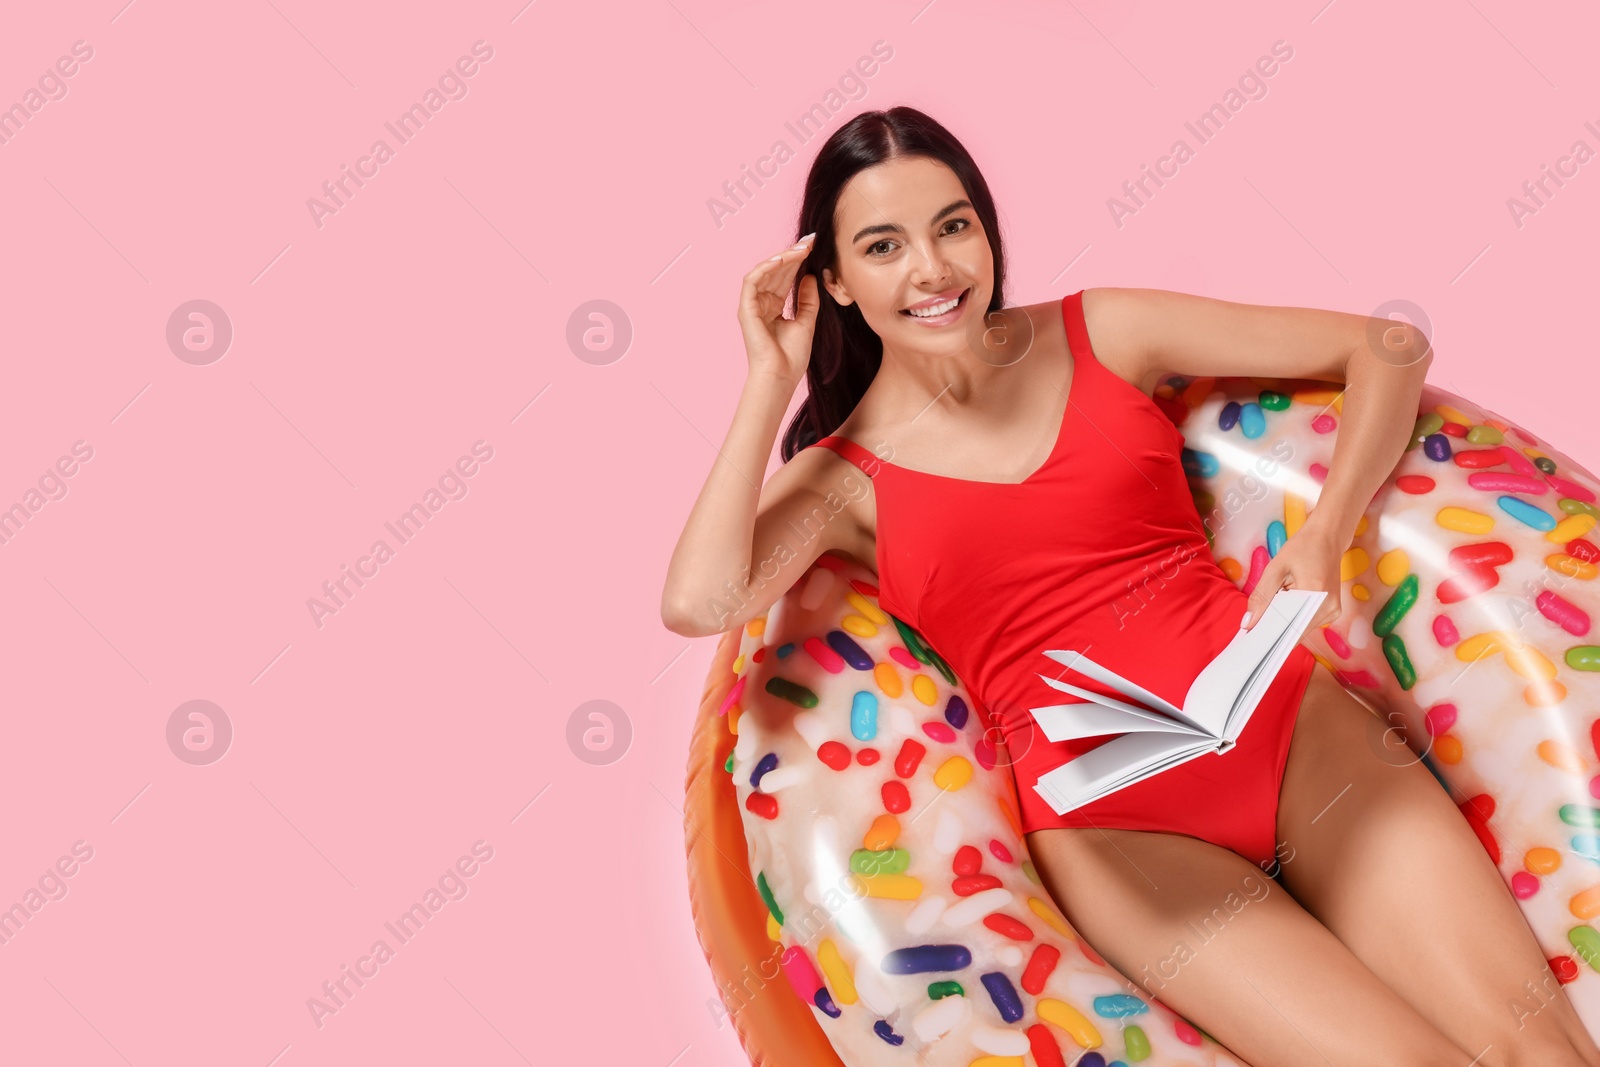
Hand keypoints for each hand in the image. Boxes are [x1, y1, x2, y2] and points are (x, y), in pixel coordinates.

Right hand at [738, 233, 819, 385]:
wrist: (780, 376)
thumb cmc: (791, 357)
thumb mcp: (807, 322)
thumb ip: (808, 300)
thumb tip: (810, 276)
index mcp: (773, 306)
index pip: (785, 277)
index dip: (798, 261)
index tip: (814, 247)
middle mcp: (761, 303)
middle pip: (776, 271)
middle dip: (793, 254)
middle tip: (810, 241)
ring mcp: (752, 305)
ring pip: (765, 271)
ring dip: (783, 257)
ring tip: (801, 249)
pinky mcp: (745, 308)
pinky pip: (752, 280)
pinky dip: (766, 267)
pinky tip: (783, 259)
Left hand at [1241, 517, 1345, 633]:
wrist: (1328, 537)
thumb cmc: (1302, 548)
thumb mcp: (1275, 568)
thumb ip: (1261, 597)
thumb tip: (1248, 624)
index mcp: (1317, 595)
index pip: (1290, 628)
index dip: (1269, 634)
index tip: (1250, 637)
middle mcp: (1329, 609)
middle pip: (1295, 631)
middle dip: (1274, 629)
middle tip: (1251, 627)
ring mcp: (1333, 612)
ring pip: (1300, 628)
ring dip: (1283, 622)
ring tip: (1267, 611)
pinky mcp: (1331, 611)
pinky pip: (1307, 621)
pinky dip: (1292, 616)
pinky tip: (1282, 606)